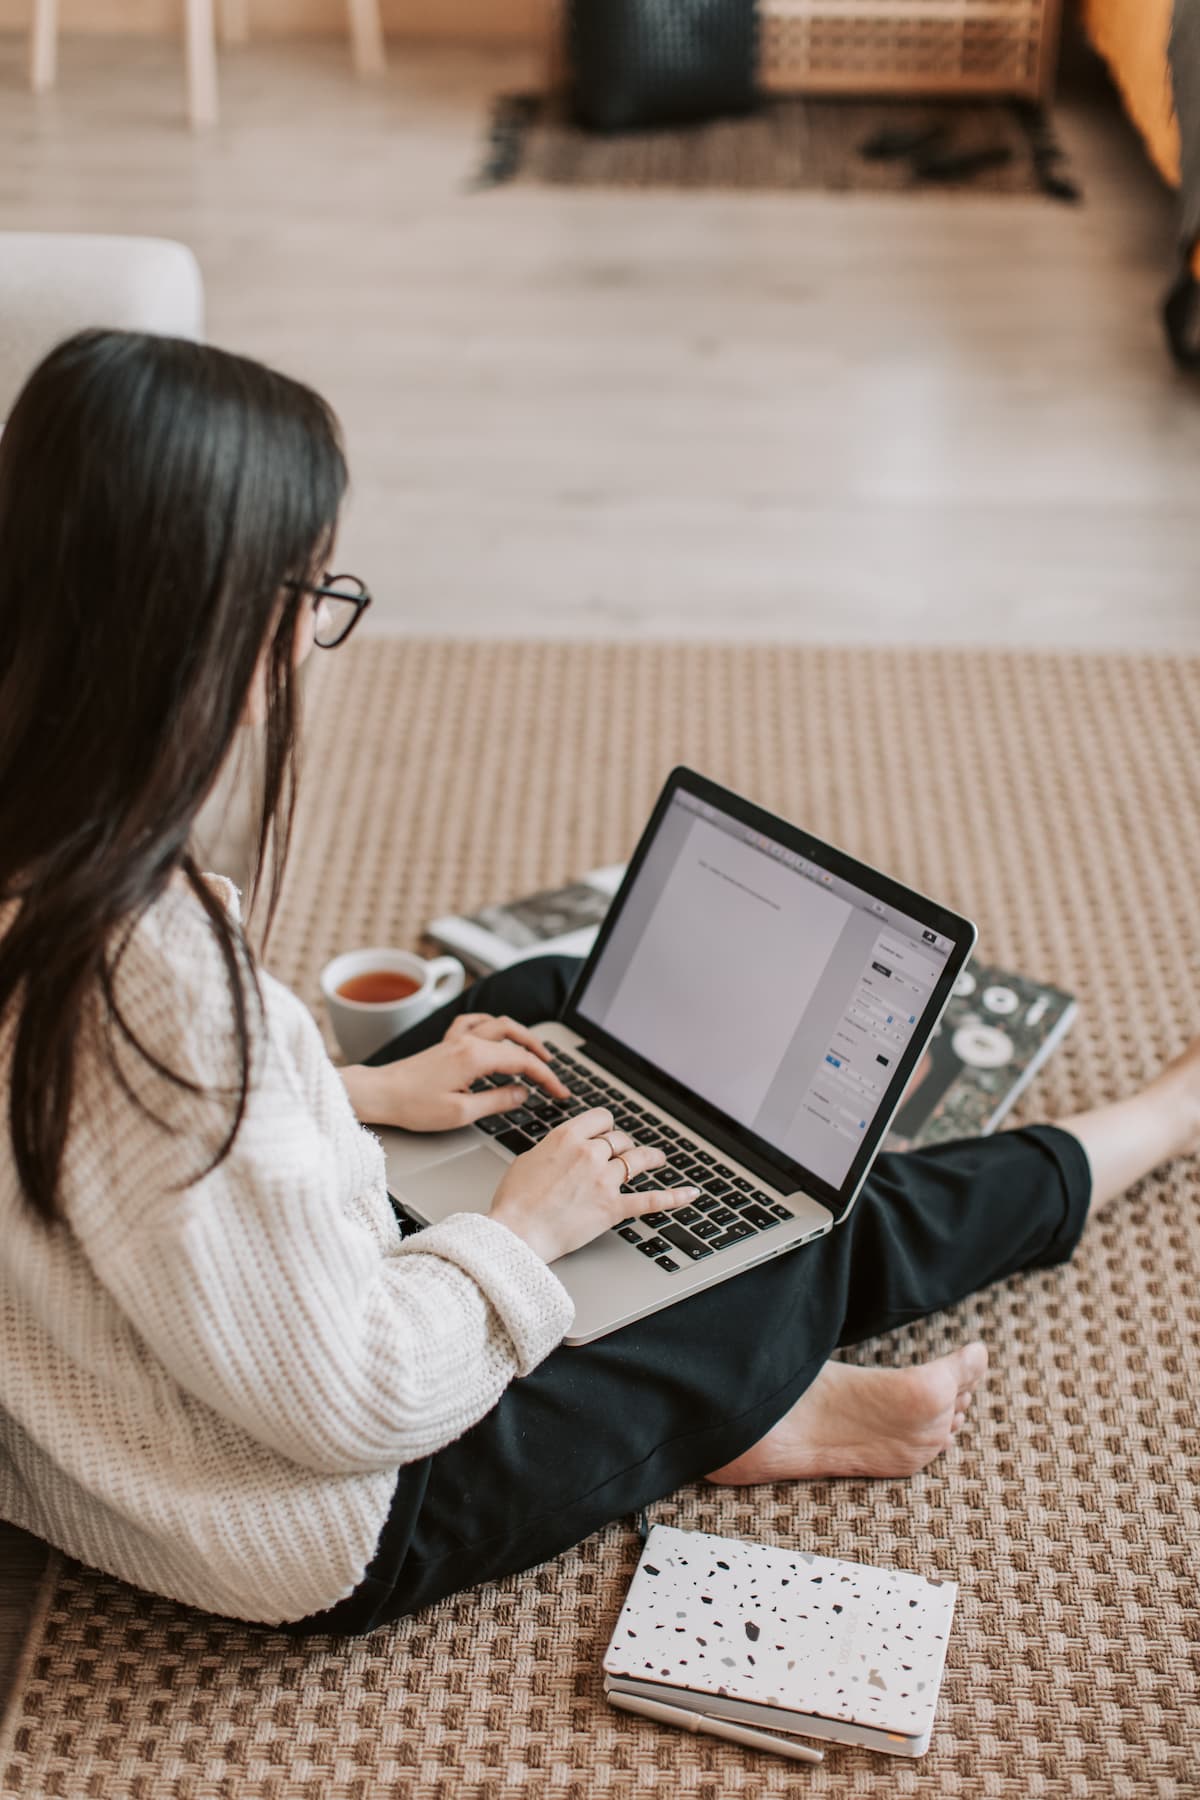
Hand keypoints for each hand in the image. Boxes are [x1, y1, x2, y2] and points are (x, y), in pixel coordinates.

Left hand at [340, 1013, 570, 1132]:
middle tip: (554, 1072)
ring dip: (521, 1035)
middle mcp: (468, 1041)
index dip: (547, 1077)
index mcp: (475, 1057)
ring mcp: (456, 1039)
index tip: (560, 1092)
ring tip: (535, 1051)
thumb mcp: (461, 1112)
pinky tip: (496, 1032)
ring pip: (499, 1024)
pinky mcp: (446, 1044)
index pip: (523, 1062)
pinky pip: (475, 1022)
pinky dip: (492, 1024)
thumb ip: (497, 1101)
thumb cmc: (413, 1105)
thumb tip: (521, 1094)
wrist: (379, 1094)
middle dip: (540, 1052)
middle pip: (516, 1037)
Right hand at [488, 1106, 699, 1263]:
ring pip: (638, 1159)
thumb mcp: (528, 1159)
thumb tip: (564, 1148)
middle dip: (622, 1146)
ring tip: (659, 1158)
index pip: (602, 1118)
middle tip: (624, 1153)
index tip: (607, 1132)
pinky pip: (651, 1199)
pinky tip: (689, 1194)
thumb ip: (554, 1148)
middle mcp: (590, 1153)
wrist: (517, 1232)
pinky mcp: (613, 1207)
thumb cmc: (515, 1200)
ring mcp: (605, 1180)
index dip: (606, 1126)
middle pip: (620, 1139)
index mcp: (567, 1137)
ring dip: (651, 1157)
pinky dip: (674, 1197)